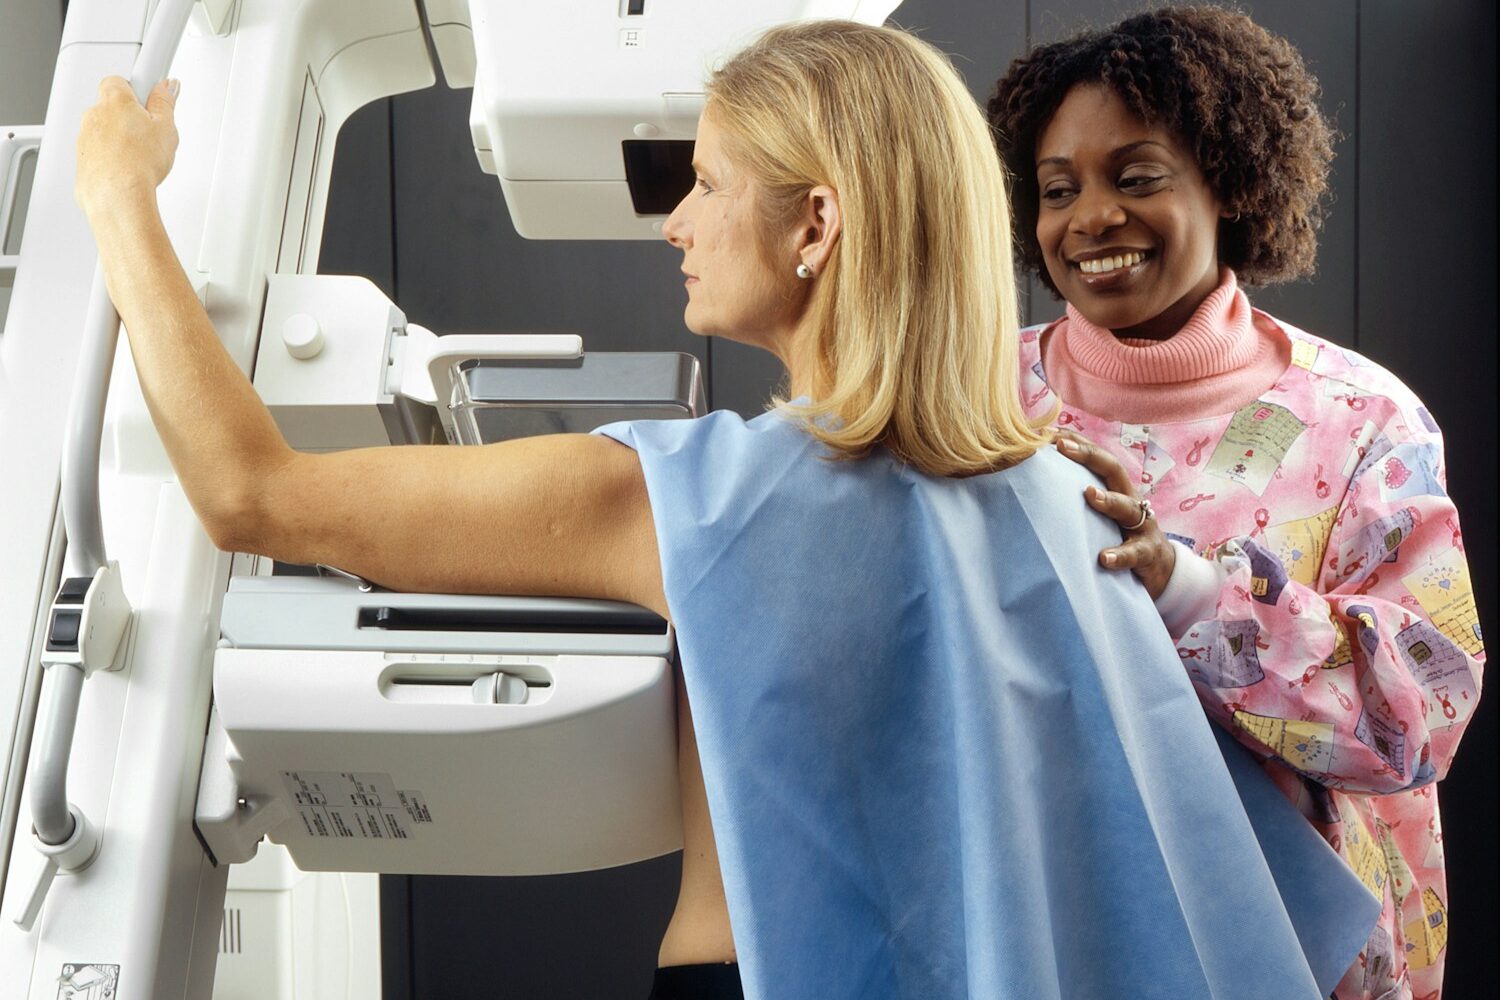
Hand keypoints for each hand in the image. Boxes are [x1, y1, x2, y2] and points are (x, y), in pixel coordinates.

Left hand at [75, 77, 178, 215]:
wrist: (117, 195)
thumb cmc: (138, 163)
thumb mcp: (166, 128)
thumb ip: (165, 103)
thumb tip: (165, 87)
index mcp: (114, 100)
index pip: (122, 80)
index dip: (138, 89)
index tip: (151, 95)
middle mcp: (94, 114)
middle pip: (112, 106)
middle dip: (130, 117)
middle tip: (150, 133)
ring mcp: (85, 137)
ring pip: (105, 131)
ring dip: (120, 139)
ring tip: (142, 157)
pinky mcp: (82, 159)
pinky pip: (99, 152)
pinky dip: (111, 159)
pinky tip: (129, 170)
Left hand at [1053, 429, 1175, 598]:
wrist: (1160, 567)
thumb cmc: (1119, 534)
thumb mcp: (1100, 512)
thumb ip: (1078, 497)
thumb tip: (1037, 483)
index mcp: (1116, 488)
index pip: (1097, 458)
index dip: (1077, 442)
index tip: (1049, 433)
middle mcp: (1131, 500)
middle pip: (1114, 470)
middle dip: (1089, 455)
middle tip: (1063, 447)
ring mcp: (1142, 525)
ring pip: (1127, 507)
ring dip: (1108, 500)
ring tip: (1088, 494)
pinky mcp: (1147, 553)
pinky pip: (1134, 553)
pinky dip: (1119, 555)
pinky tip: (1104, 557)